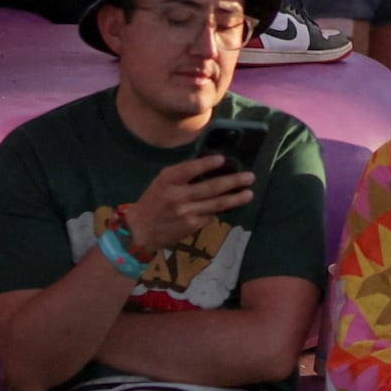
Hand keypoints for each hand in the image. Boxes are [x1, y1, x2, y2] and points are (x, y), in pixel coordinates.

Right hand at [122, 149, 253, 258]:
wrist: (140, 230)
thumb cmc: (153, 201)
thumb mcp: (162, 183)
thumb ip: (182, 175)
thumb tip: (209, 166)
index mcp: (168, 181)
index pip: (190, 169)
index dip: (207, 164)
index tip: (222, 159)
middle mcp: (177, 196)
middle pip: (210, 188)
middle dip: (233, 181)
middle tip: (250, 177)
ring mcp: (186, 213)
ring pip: (216, 204)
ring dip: (235, 198)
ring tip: (249, 193)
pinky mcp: (192, 226)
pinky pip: (211, 216)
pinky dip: (221, 211)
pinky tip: (232, 206)